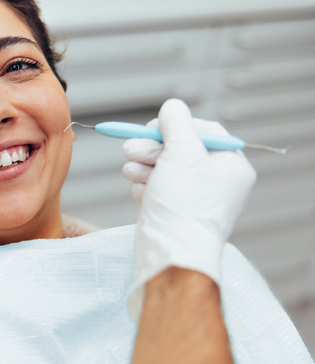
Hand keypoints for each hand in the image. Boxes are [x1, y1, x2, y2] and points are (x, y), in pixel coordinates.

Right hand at [121, 99, 255, 320]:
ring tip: (132, 172)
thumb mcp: (183, 152)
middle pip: (179, 149)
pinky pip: (155, 189)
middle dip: (152, 147)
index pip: (205, 130)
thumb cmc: (184, 207)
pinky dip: (144, 188)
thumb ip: (177, 123)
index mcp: (231, 167)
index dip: (176, 126)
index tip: (155, 128)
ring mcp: (193, 200)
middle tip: (132, 149)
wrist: (170, 255)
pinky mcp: (172, 213)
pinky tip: (141, 194)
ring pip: (163, 168)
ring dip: (142, 165)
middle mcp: (215, 184)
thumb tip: (172, 107)